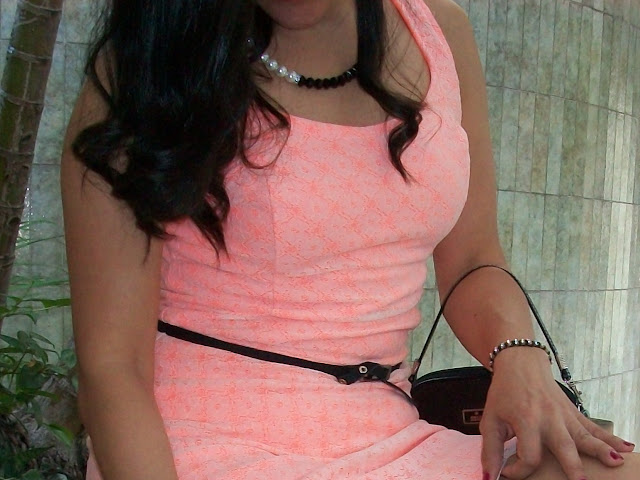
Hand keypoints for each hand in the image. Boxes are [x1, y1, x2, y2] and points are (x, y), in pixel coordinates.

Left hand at [479, 348, 634, 479]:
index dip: (519, 471)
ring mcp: (564, 416)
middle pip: (563, 446)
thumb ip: (490, 450)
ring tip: (614, 463)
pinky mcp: (573, 413)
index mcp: (526, 420)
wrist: (520, 363)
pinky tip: (626, 449)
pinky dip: (611, 438)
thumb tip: (489, 476)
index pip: (529, 456)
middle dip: (572, 466)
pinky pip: (593, 427)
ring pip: (585, 436)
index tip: (509, 472)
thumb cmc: (505, 392)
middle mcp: (548, 418)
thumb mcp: (491, 419)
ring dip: (600, 450)